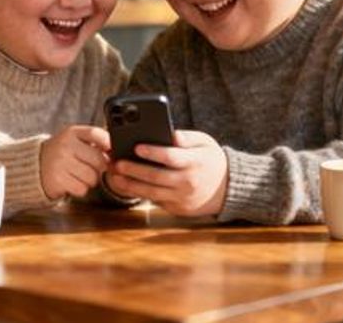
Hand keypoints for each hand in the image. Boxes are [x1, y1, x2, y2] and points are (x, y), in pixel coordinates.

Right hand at [40, 125, 110, 199]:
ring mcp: (60, 163)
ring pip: (92, 177)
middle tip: (92, 167)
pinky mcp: (57, 180)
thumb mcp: (75, 140)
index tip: (111, 151)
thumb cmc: (63, 152)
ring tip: (80, 174)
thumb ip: (94, 141)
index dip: (108, 143)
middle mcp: (65, 146)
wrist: (36, 165)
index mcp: (71, 133)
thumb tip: (115, 150)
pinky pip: (82, 189)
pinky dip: (80, 188)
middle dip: (100, 167)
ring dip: (90, 180)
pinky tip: (72, 181)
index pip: (95, 134)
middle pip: (98, 160)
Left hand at [109, 130, 227, 216]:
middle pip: (156, 176)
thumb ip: (187, 137)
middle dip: (134, 170)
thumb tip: (171, 135)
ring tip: (115, 176)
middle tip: (117, 163)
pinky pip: (156, 201)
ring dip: (131, 185)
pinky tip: (127, 185)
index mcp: (195, 162)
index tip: (137, 147)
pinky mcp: (177, 209)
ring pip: (152, 193)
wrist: (227, 189)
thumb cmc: (211, 160)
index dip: (153, 153)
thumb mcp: (205, 142)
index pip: (171, 157)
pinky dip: (140, 194)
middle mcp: (188, 182)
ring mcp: (182, 198)